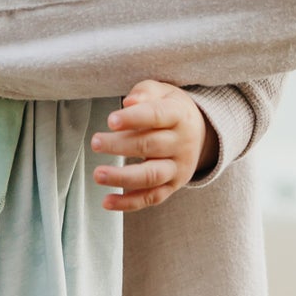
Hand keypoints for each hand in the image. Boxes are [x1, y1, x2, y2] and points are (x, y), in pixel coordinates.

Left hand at [91, 80, 217, 211]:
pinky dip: (128, 203)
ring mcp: (178, 167)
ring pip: (151, 176)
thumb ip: (144, 93)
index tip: (110, 120)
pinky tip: (107, 201)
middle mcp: (182, 143)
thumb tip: (129, 102)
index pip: (157, 116)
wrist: (199, 133)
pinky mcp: (172, 186)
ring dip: (123, 177)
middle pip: (150, 146)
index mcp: (179, 115)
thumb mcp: (161, 92)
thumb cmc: (170, 108)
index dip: (133, 118)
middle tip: (96, 142)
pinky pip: (151, 198)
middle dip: (120, 145)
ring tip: (98, 174)